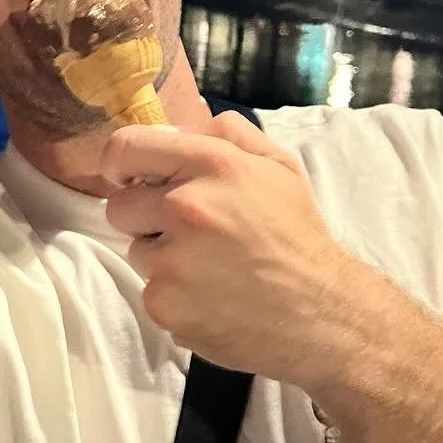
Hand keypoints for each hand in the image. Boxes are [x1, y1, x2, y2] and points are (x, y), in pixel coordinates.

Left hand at [100, 112, 411, 387]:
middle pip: (120, 205)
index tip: (129, 178)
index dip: (120, 163)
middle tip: (190, 233)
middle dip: (145, 217)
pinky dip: (174, 297)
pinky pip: (150, 292)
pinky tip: (210, 298)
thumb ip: (228, 133)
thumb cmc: (297, 236)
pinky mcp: (165, 305)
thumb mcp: (278, 166)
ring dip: (163, 259)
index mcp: (213, 165)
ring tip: (210, 268)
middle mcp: (187, 207)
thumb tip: (178, 128)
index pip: (126, 147)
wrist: (323, 315)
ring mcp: (172, 260)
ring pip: (137, 251)